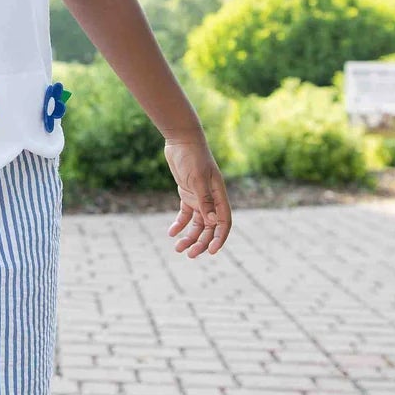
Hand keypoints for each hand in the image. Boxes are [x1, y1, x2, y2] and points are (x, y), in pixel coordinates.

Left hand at [163, 133, 231, 257]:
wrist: (181, 141)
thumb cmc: (192, 157)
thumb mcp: (198, 179)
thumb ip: (205, 200)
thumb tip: (213, 222)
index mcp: (219, 196)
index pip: (224, 222)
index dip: (219, 238)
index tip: (211, 252)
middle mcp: (211, 199)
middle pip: (209, 227)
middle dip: (201, 242)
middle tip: (189, 254)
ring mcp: (199, 197)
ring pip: (197, 223)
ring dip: (189, 236)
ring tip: (178, 248)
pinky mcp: (187, 193)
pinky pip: (185, 214)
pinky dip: (179, 224)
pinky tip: (171, 233)